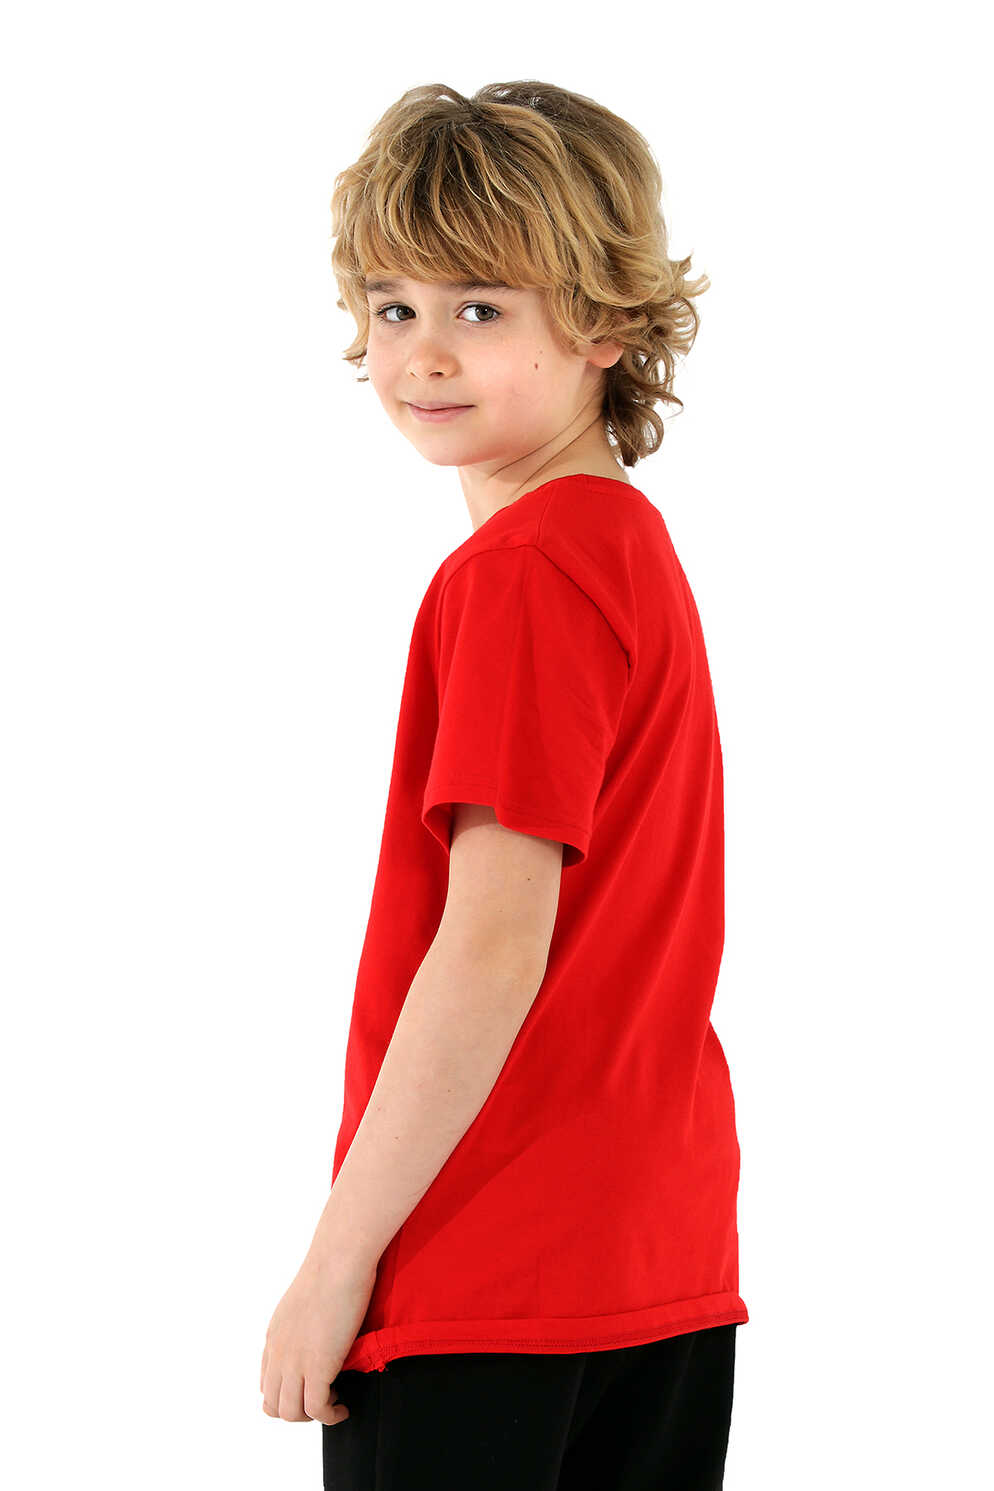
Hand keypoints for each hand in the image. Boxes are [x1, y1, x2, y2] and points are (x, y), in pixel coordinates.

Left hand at [260, 1252, 376, 1425]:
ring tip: (333, 1406)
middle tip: (323, 1402)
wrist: (338, 1260)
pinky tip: (342, 1407)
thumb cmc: (331, 1269)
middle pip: (273, 1405)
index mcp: (274, 1337)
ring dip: (312, 1418)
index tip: (309, 1390)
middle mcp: (278, 1352)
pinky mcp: (316, 1366)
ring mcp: (294, 1361)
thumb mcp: (304, 1301)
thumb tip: (319, 1334)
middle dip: (297, 1413)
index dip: (287, 1395)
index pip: (267, 1384)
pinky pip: (316, 1409)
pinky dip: (329, 1416)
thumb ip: (303, 1324)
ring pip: (290, 1413)